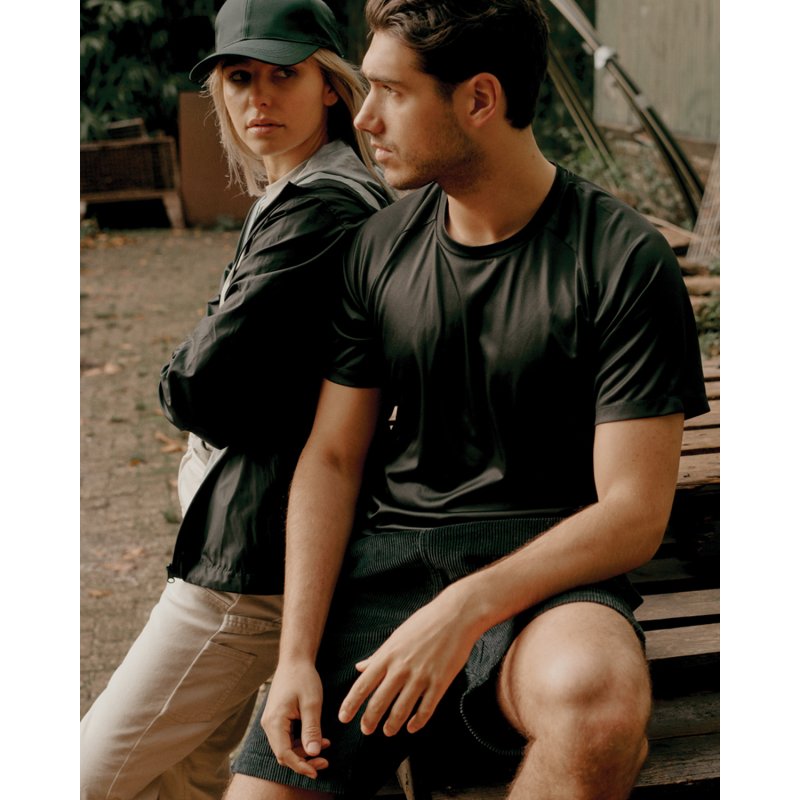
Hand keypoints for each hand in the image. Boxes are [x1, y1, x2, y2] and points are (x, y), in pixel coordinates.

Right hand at [261, 659, 330, 778]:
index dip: (300, 766)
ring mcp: (272, 722)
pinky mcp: (277, 719)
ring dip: (304, 751)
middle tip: (326, 759)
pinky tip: (317, 738)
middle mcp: (269, 724)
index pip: (284, 754)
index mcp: (274, 721)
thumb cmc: (303, 678)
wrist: (294, 660)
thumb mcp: (312, 703)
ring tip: (325, 745)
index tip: (316, 771)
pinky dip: (301, 742)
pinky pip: (287, 738)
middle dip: (304, 760)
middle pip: (284, 754)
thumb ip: (311, 729)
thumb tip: (313, 753)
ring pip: (286, 747)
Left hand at [338, 587, 482, 736]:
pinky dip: (417, 722)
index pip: (362, 685)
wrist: (455, 616)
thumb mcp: (396, 636)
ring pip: (401, 711)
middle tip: (366, 730)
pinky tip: (412, 727)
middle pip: (379, 702)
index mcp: (387, 655)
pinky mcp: (440, 683)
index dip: (351, 704)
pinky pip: (425, 710)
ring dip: (392, 725)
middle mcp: (401, 668)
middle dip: (369, 720)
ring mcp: (420, 677)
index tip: (343, 717)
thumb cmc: (425, 623)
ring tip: (388, 731)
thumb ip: (378, 655)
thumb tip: (360, 667)